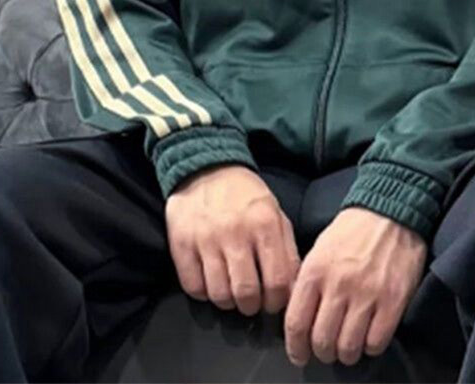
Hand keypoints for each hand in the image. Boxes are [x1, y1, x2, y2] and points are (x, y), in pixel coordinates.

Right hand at [166, 163, 300, 315]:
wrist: (207, 169)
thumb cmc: (246, 197)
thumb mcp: (275, 215)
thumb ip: (287, 251)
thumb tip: (292, 289)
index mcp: (265, 225)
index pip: (277, 281)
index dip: (277, 302)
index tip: (274, 302)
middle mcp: (236, 233)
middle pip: (246, 293)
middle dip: (252, 306)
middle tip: (252, 301)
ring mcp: (206, 240)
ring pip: (219, 295)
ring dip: (228, 302)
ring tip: (232, 292)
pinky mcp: (182, 244)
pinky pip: (193, 287)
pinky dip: (204, 293)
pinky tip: (211, 281)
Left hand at [284, 206, 426, 367]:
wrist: (389, 211)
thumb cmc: (352, 230)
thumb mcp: (319, 249)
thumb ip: (308, 282)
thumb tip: (300, 317)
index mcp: (315, 271)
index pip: (296, 323)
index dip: (296, 347)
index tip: (299, 354)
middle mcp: (338, 285)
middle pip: (322, 340)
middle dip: (322, 352)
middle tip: (327, 351)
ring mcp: (367, 294)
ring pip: (348, 346)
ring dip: (346, 353)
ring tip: (348, 346)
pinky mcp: (393, 300)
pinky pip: (376, 341)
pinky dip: (370, 347)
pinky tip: (369, 337)